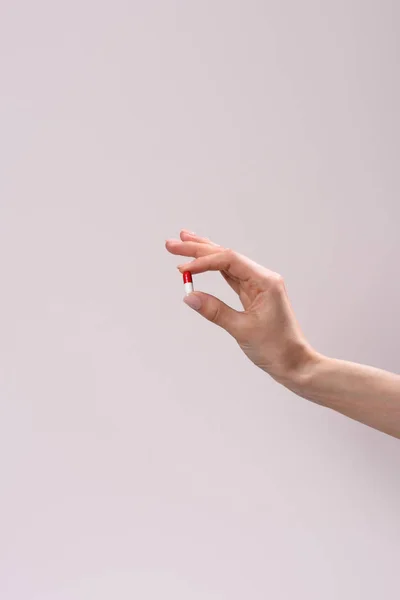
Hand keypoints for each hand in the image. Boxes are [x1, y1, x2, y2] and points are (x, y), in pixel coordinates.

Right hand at [166, 230, 317, 383]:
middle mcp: (262, 278)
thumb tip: (189, 296)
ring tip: (183, 244)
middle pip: (226, 257)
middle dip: (198, 249)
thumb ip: (215, 311)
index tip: (183, 269)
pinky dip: (213, 271)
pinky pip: (230, 277)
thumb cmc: (276, 348)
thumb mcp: (242, 329)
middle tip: (173, 244)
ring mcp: (258, 286)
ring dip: (204, 255)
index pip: (229, 261)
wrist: (294, 363)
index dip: (204, 261)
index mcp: (265, 281)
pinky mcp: (253, 295)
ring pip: (227, 264)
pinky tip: (201, 264)